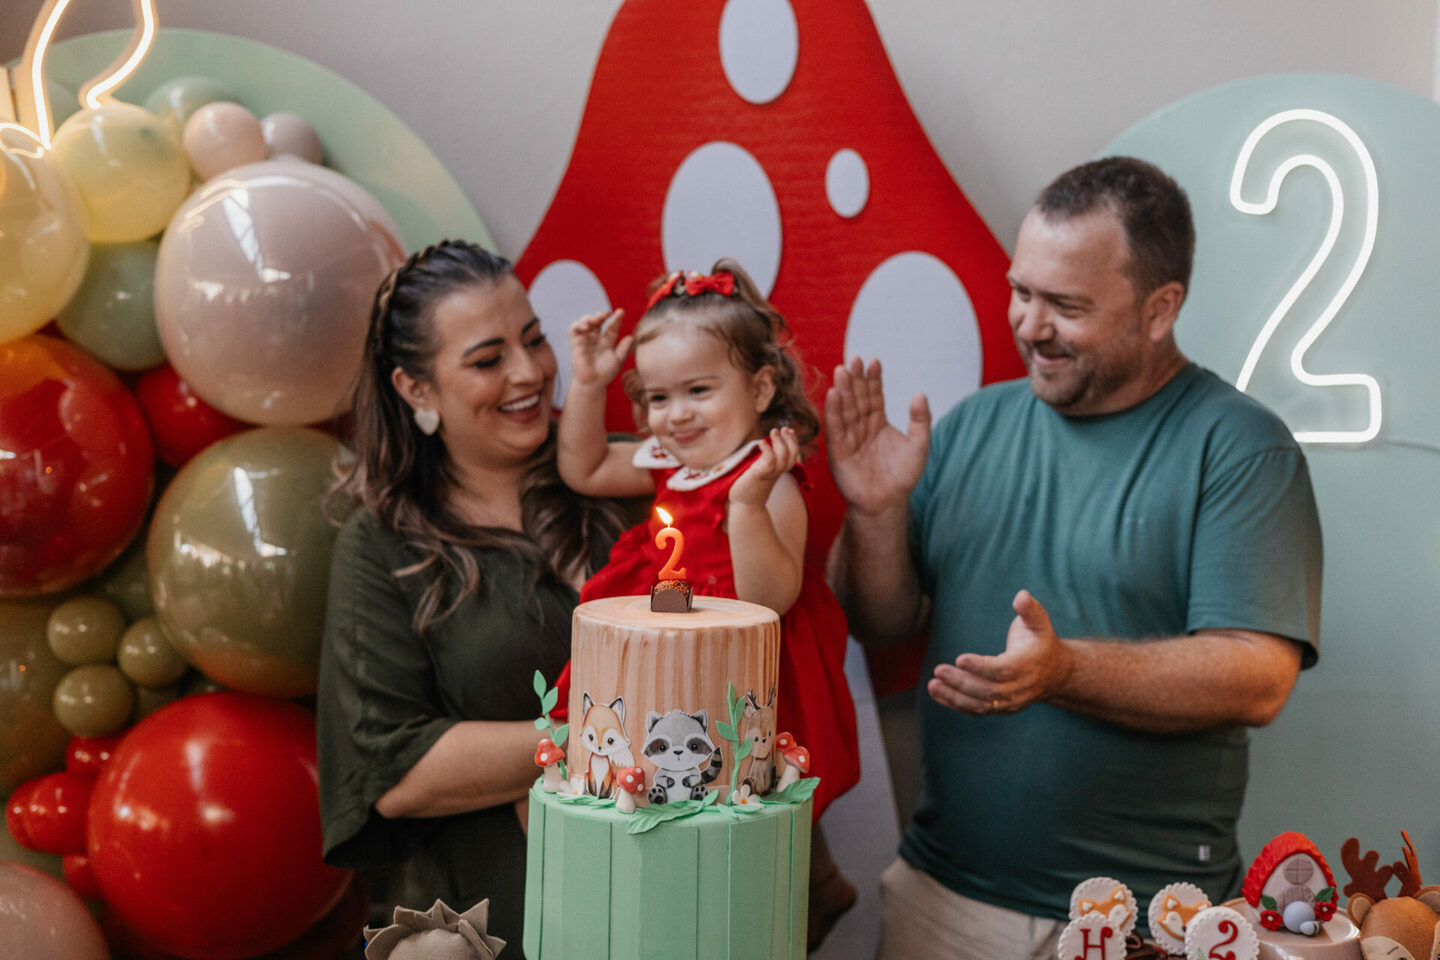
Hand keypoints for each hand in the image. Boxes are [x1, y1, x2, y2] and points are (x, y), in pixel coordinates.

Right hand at [568, 309, 628, 387]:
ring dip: (588, 318)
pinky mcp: (576, 343)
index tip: (621, 312)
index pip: (612, 326)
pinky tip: (585, 327)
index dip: (616, 319)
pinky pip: (573, 330)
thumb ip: (623, 349)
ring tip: (594, 321)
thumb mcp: (618, 360)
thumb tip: (631, 337)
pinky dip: (578, 325)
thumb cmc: (606, 373)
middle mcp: (596, 338)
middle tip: (605, 315)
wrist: (592, 383)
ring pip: (585, 322)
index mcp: (607, 341)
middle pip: (597, 320)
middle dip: (600, 315)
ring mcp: (585, 339)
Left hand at [730, 427, 799, 506]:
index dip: (793, 441)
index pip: (793, 454)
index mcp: (779, 469)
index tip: (789, 430)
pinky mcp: (759, 475)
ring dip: (779, 442)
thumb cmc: (749, 485)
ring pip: (783, 457)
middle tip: (783, 429)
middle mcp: (777, 472)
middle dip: (790, 440)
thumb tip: (765, 442)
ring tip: (773, 431)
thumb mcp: (760, 469)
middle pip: (792, 454)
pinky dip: (768, 450)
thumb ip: (765, 458)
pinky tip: (761, 443)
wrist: (743, 504)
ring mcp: (769, 474)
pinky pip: (770, 461)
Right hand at [824, 357, 929, 515]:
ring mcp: (848, 437)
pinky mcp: (838, 451)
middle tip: (855, 360)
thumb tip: (921, 394)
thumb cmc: (903, 476)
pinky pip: (836, 428)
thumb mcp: (919, 445)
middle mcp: (861, 426)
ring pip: (845, 409)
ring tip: (843, 370)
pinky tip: (833, 394)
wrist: (887, 502)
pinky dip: (834, 411)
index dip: (873, 379)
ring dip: (843, 390)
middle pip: (857, 398)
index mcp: (878, 422)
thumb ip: (920, 420)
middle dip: (855, 379)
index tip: (874, 361)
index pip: (874, 395)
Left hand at [927, 590, 1073, 715]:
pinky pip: (977, 710)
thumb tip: (1021, 595)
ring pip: (981, 704)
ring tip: (933, 684)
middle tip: (939, 670)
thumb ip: (1030, 609)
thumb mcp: (1040, 622)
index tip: (960, 658)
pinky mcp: (1000, 708)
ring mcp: (1010, 702)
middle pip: (988, 690)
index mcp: (1028, 665)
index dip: (981, 666)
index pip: (1003, 670)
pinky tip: (937, 693)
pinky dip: (956, 704)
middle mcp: (1020, 688)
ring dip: (955, 696)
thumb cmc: (1040, 642)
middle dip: (962, 682)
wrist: (1055, 673)